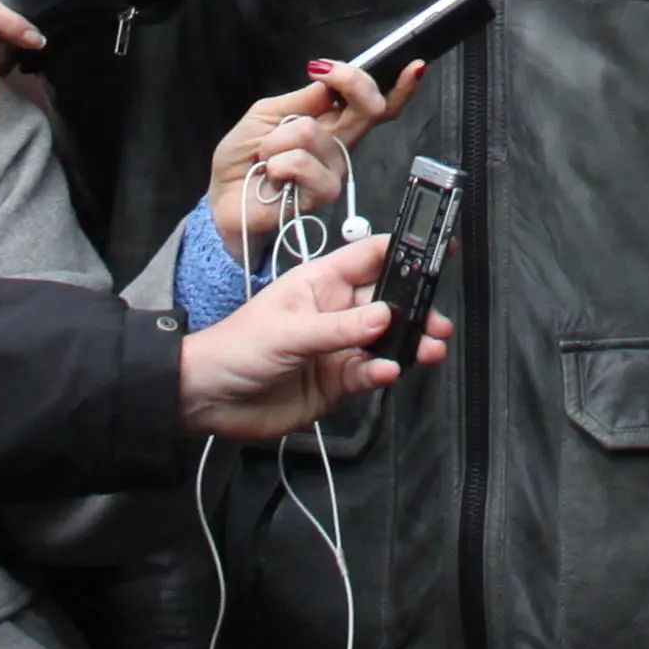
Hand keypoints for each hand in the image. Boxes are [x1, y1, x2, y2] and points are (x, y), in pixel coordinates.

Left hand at [177, 232, 448, 439]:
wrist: (210, 398)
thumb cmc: (236, 347)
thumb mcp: (288, 330)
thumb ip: (339, 327)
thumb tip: (384, 316)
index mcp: (321, 282)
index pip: (371, 258)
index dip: (405, 251)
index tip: (439, 249)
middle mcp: (334, 312)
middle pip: (387, 302)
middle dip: (416, 308)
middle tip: (438, 320)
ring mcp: (337, 348)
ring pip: (385, 341)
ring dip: (409, 343)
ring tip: (429, 348)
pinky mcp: (336, 382)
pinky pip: (368, 373)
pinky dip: (382, 372)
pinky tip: (389, 371)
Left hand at [209, 57, 424, 262]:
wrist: (224, 198)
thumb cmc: (244, 159)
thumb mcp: (266, 114)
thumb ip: (301, 99)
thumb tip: (328, 81)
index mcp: (330, 123)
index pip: (375, 104)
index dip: (398, 86)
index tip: (410, 65)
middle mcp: (339, 145)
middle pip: (371, 109)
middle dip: (352, 82)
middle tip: (323, 73)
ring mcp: (334, 171)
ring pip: (314, 132)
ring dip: (277, 138)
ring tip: (265, 156)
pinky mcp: (322, 195)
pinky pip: (302, 162)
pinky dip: (277, 162)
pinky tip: (271, 176)